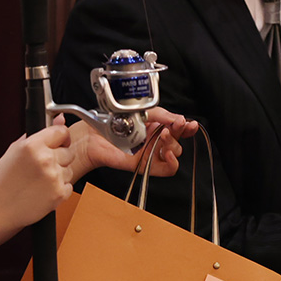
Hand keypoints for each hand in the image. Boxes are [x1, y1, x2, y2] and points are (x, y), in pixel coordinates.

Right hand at [0, 125, 75, 228]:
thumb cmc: (1, 181)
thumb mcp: (15, 150)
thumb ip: (39, 133)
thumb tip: (60, 118)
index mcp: (33, 145)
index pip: (62, 132)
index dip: (59, 139)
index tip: (55, 144)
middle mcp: (45, 159)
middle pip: (68, 151)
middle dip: (58, 158)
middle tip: (40, 168)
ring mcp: (53, 177)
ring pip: (70, 169)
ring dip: (59, 174)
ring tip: (39, 181)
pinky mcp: (59, 194)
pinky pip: (69, 186)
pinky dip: (59, 189)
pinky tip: (42, 191)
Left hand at [62, 106, 196, 177]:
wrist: (93, 135)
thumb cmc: (112, 122)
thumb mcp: (141, 111)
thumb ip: (161, 114)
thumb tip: (179, 119)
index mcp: (156, 126)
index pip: (178, 128)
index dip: (186, 126)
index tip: (188, 123)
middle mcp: (155, 140)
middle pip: (179, 141)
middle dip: (179, 133)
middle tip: (170, 127)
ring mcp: (151, 153)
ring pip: (175, 153)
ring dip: (173, 144)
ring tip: (162, 136)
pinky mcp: (145, 165)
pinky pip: (167, 169)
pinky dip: (171, 162)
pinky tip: (167, 153)